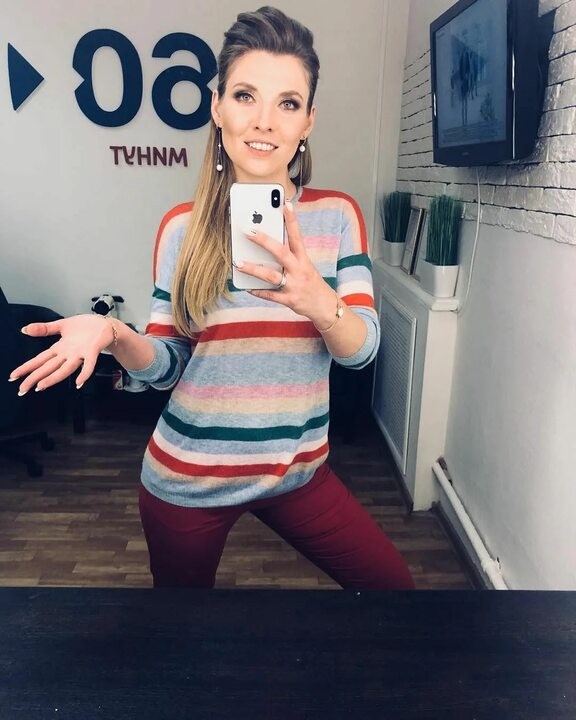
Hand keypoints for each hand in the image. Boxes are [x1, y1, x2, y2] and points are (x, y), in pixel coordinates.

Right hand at [9, 314, 115, 394]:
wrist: (107, 325)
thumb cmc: (86, 327)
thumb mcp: (62, 325)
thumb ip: (44, 329)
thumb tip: (25, 329)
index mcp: (60, 348)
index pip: (40, 359)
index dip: (27, 367)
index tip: (14, 376)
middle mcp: (68, 354)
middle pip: (49, 367)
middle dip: (35, 378)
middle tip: (22, 389)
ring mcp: (80, 354)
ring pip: (64, 368)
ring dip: (53, 378)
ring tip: (41, 386)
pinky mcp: (92, 351)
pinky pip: (88, 364)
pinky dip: (84, 373)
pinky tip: (78, 382)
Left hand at [238, 202, 336, 326]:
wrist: (324, 306)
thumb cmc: (311, 282)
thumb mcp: (305, 266)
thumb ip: (290, 256)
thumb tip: (268, 243)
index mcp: (304, 259)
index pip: (297, 236)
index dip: (292, 220)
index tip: (285, 204)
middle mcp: (299, 270)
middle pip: (280, 252)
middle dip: (263, 241)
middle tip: (247, 230)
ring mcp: (294, 286)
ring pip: (271, 275)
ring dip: (253, 269)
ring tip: (237, 262)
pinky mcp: (289, 300)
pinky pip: (270, 295)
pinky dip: (258, 291)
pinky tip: (246, 287)